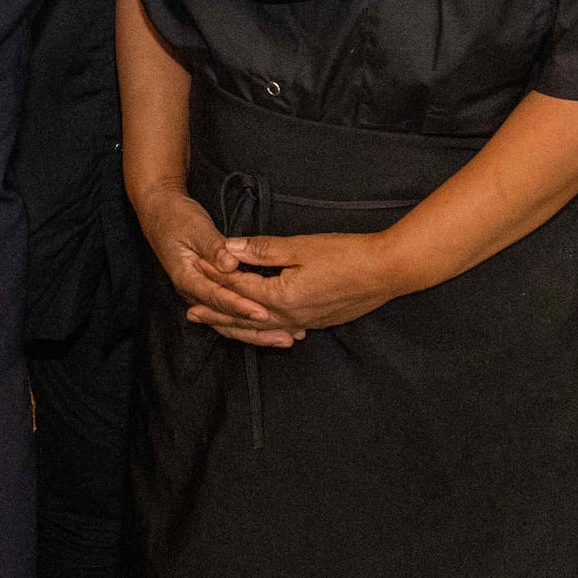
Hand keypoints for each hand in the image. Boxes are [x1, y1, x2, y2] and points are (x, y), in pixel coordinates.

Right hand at [137, 184, 286, 339]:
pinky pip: (230, 313)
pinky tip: (271, 325)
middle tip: (284, 337)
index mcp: (187, 278)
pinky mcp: (209, 291)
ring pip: (229, 322)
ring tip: (284, 338)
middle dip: (256, 330)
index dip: (241, 307)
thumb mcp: (196, 228)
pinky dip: (250, 321)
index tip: (263, 313)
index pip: (217, 298)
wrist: (160, 213)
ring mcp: (201, 294)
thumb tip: (231, 264)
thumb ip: (214, 247)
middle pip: (225, 319)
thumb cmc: (176, 218)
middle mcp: (193, 292)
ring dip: (256, 332)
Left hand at [213, 228, 414, 336]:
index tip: (195, 272)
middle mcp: (288, 316)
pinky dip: (263, 330)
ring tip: (217, 324)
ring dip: (237, 325)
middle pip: (244, 316)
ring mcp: (304, 322)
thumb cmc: (345, 255)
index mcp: (280, 297)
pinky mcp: (317, 322)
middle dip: (217, 312)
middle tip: (191, 313)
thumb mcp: (300, 247)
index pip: (238, 287)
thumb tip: (230, 248)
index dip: (215, 277)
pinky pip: (281, 330)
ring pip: (261, 328)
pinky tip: (261, 330)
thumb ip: (263, 250)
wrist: (386, 272)